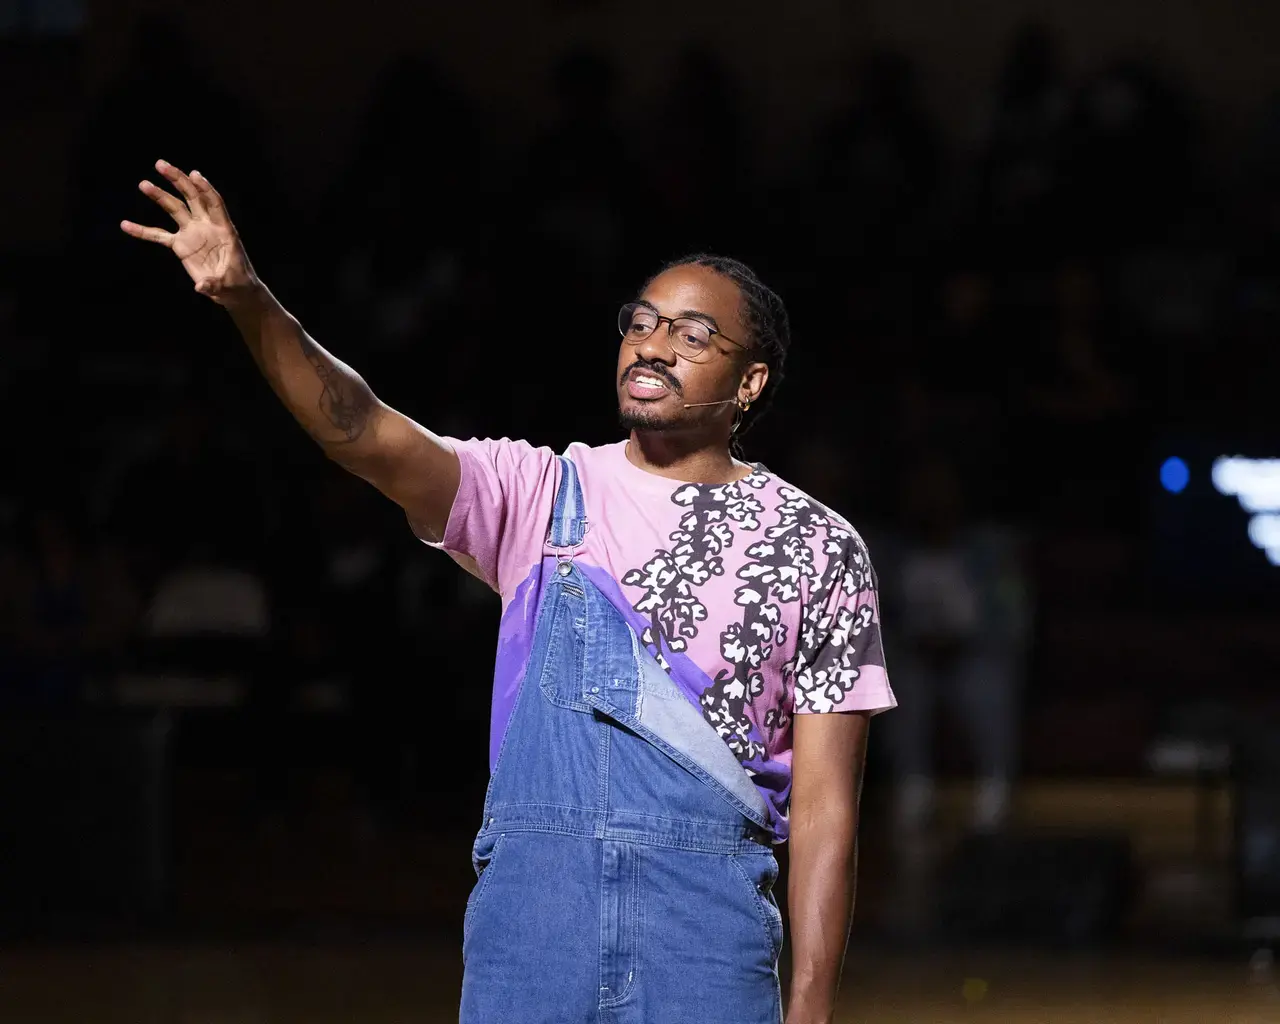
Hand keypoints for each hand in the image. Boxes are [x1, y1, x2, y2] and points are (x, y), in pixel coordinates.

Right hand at [121, 160, 258, 304]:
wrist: (232, 290)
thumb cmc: (236, 285)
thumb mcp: (228, 285)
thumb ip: (214, 284)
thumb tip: (201, 287)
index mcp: (224, 230)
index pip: (214, 203)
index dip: (205, 188)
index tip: (194, 174)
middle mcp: (206, 226)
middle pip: (192, 197)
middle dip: (178, 181)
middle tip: (161, 165)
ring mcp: (192, 233)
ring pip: (175, 209)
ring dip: (160, 195)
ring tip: (143, 183)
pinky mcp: (181, 245)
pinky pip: (159, 235)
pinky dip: (143, 231)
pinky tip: (126, 225)